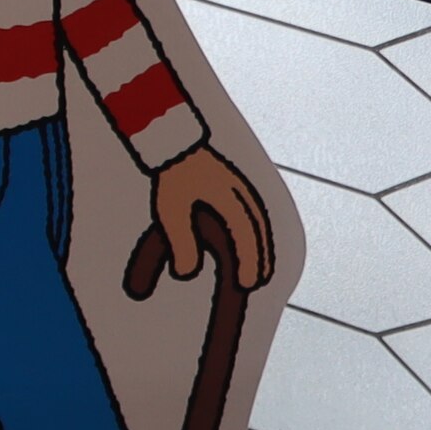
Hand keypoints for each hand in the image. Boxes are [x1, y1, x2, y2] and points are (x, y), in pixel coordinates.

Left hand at [148, 149, 273, 288]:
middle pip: (257, 231)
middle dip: (259, 259)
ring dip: (260, 247)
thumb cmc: (172, 178)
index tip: (248, 283)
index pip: (243, 235)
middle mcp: (240, 194)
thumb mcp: (170, 212)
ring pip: (258, 223)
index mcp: (227, 199)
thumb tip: (186, 273)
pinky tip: (253, 242)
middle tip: (256, 282)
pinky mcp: (237, 187)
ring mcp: (242, 189)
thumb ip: (180, 242)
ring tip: (259, 269)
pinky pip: (254, 214)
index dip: (247, 261)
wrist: (176, 146)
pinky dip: (256, 233)